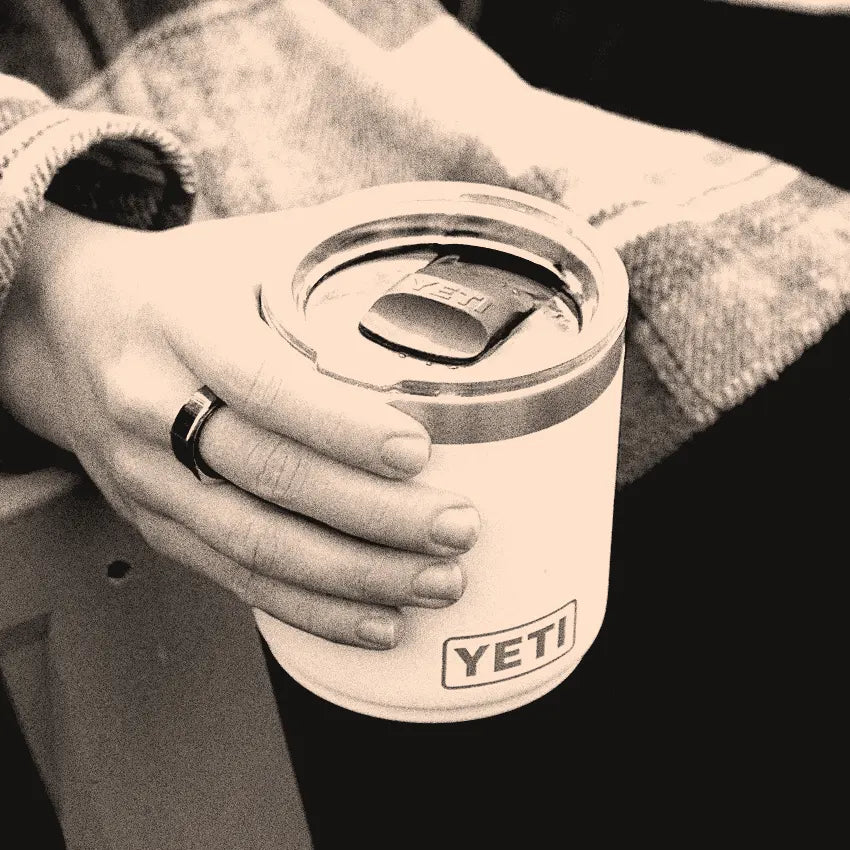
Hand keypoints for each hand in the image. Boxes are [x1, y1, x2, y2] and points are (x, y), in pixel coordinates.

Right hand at [0, 204, 479, 647]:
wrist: (63, 325)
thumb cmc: (171, 288)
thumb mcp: (233, 253)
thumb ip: (324, 266)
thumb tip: (438, 279)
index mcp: (177, 324)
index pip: (264, 384)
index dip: (341, 426)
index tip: (417, 452)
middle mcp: (151, 406)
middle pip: (270, 477)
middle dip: (375, 514)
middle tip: (456, 525)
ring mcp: (147, 476)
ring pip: (257, 543)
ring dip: (355, 574)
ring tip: (436, 580)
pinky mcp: (154, 521)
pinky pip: (233, 576)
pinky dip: (308, 607)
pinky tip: (372, 619)